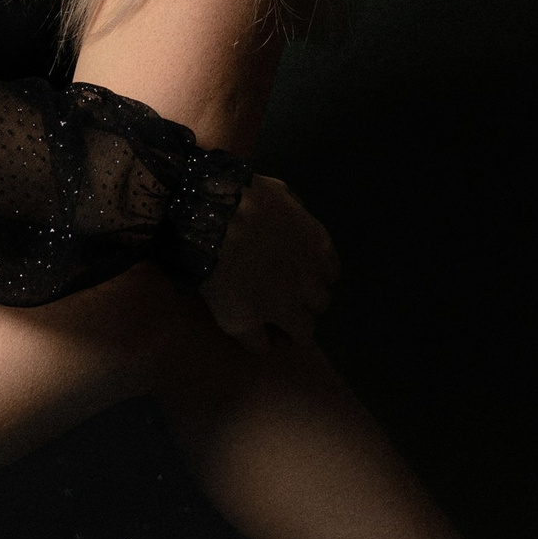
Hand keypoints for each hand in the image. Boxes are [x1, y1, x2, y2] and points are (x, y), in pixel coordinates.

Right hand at [199, 173, 337, 353]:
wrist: (208, 215)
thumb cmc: (241, 194)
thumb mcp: (279, 192)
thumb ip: (295, 210)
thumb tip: (294, 217)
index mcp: (318, 248)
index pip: (330, 274)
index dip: (312, 275)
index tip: (297, 274)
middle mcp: (307, 282)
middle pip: (319, 304)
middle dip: (303, 301)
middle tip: (282, 298)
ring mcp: (279, 307)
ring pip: (302, 333)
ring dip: (289, 328)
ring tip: (271, 326)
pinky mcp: (247, 323)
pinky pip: (261, 346)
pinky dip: (257, 342)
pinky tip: (246, 332)